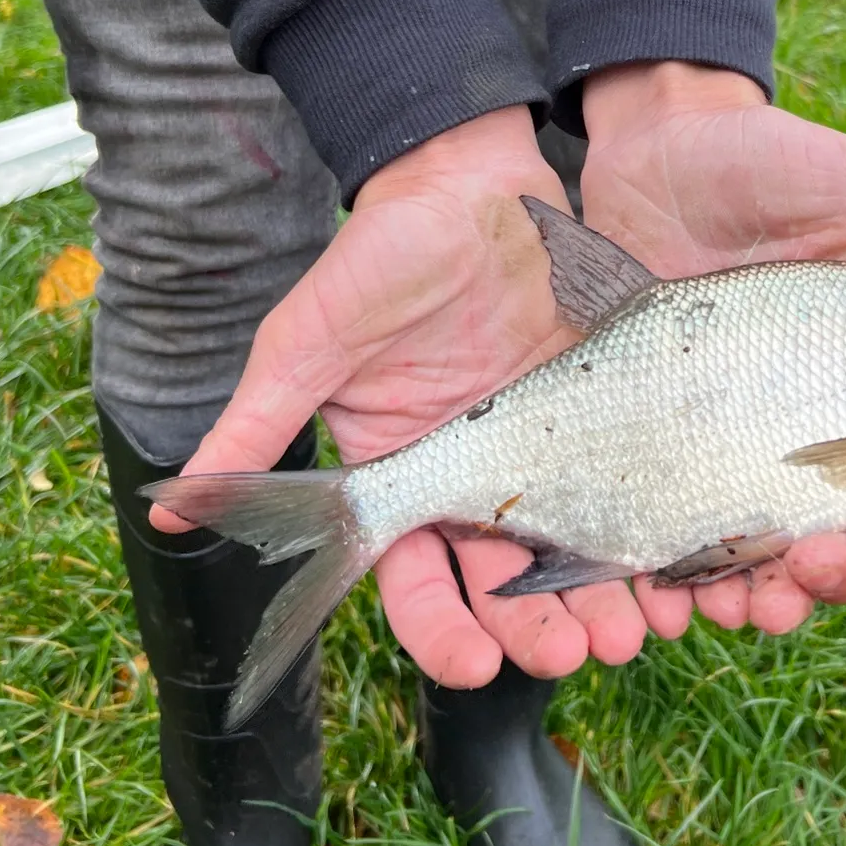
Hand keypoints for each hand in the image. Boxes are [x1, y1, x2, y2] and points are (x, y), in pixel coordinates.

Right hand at [148, 108, 662, 685]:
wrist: (471, 179)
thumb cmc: (381, 254)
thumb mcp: (310, 339)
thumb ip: (259, 423)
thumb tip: (172, 507)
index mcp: (402, 476)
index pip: (412, 580)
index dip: (439, 632)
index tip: (475, 666)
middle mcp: (473, 476)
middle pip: (502, 584)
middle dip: (535, 631)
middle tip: (576, 656)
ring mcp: (541, 448)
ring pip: (570, 548)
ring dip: (597, 597)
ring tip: (631, 631)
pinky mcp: (599, 413)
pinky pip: (625, 485)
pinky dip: (646, 530)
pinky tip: (673, 564)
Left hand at [578, 61, 845, 637]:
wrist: (659, 142)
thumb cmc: (776, 162)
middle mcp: (808, 426)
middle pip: (842, 535)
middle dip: (842, 573)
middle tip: (822, 565)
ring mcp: (729, 437)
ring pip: (760, 552)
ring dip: (765, 597)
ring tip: (749, 606)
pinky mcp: (661, 436)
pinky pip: (671, 524)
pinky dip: (676, 574)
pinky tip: (666, 597)